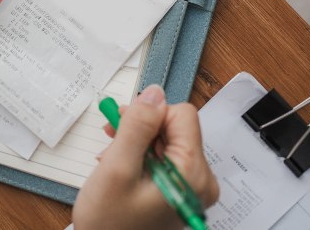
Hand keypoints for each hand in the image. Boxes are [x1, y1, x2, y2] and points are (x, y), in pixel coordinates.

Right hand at [72, 85, 218, 229]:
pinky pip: (165, 158)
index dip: (149, 115)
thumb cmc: (109, 223)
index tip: (125, 125)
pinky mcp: (180, 190)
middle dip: (141, 129)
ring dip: (137, 142)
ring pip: (167, 141)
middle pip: (175, 127)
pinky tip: (122, 166)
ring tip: (114, 158)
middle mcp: (200, 180)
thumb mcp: (117, 168)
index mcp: (192, 174)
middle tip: (113, 140)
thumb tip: (154, 94)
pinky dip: (141, 156)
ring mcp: (190, 187)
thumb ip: (137, 126)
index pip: (182, 115)